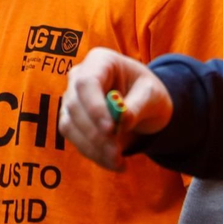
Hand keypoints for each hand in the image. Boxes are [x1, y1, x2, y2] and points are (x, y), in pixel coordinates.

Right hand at [58, 47, 172, 171]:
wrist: (143, 104)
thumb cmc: (148, 92)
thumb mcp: (152, 95)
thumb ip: (137, 105)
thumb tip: (123, 120)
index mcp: (100, 61)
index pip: (87, 82)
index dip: (94, 106)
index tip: (110, 130)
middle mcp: (79, 76)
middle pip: (75, 104)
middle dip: (95, 133)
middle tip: (117, 154)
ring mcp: (71, 98)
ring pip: (70, 125)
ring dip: (93, 147)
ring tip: (119, 162)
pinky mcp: (71, 119)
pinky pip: (75, 139)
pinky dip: (93, 154)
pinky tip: (113, 163)